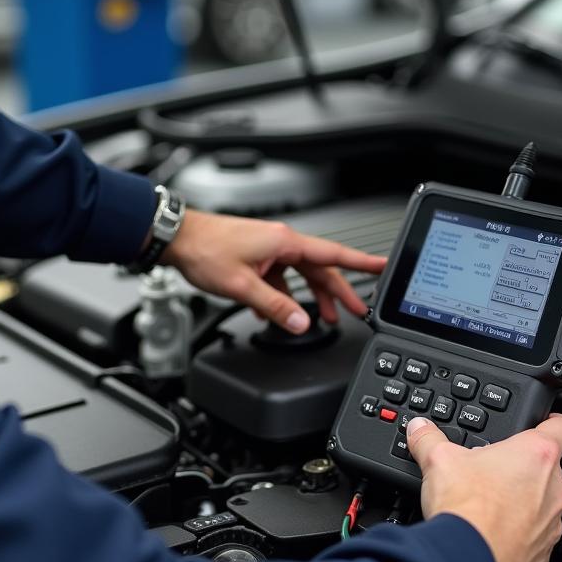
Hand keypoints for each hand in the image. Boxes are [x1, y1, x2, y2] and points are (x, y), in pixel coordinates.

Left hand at [162, 209, 386, 332]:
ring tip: (320, 319)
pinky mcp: (255, 257)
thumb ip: (274, 307)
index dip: (361, 263)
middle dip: (339, 291)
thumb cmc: (205, 251)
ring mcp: (268, 249)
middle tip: (357, 310)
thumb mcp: (242, 287)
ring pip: (300, 274)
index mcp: (284, 243)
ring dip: (310, 296)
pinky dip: (283, 295)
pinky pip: (279, 277)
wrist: (177, 238)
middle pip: (319, 269)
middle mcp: (280, 242)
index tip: (383, 267)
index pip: (333, 253)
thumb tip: (299, 323)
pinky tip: (277, 313)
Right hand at [407, 414, 561, 561]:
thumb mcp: (439, 459)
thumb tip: (421, 429)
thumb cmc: (467, 510)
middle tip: (494, 470)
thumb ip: (430, 438)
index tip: (543, 423)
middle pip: (550, 467)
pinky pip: (537, 534)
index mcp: (537, 454)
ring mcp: (553, 522)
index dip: (552, 421)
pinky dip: (520, 532)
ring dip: (524, 500)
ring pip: (545, 502)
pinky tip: (493, 531)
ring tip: (490, 503)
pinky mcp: (544, 553)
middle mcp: (554, 488)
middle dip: (524, 467)